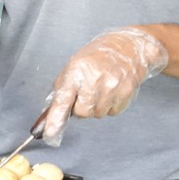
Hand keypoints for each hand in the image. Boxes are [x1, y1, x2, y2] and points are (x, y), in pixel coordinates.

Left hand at [43, 28, 168, 145]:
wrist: (129, 46)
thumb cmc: (98, 56)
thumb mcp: (74, 64)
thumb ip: (63, 87)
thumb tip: (53, 111)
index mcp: (76, 71)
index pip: (63, 99)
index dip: (56, 118)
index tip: (49, 132)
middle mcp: (94, 80)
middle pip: (82, 112)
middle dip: (81, 108)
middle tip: (86, 94)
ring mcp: (112, 87)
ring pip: (98, 114)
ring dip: (96, 107)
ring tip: (101, 89)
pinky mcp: (126, 93)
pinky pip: (113, 112)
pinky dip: (110, 106)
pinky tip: (112, 91)